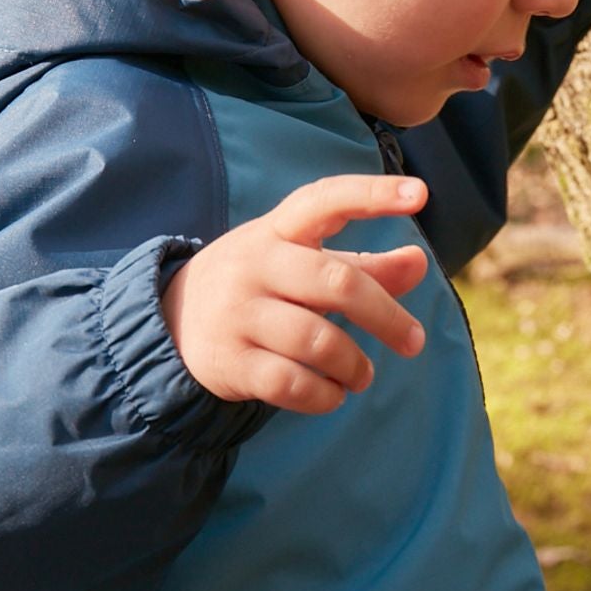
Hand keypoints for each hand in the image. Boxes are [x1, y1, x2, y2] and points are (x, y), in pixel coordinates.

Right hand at [162, 173, 429, 413]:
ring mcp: (238, 314)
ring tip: (362, 375)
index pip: (325, 200)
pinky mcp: (231, 362)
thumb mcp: (301, 265)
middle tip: (414, 341)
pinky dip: (325, 396)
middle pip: (336, 283)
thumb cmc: (258, 289)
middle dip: (386, 316)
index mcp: (277, 231)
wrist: (171, 325)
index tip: (419, 194)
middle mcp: (255, 265)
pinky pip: (292, 385)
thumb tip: (419, 262)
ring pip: (318, 341)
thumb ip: (362, 266)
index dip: (372, 195)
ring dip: (355, 365)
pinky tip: (333, 394)